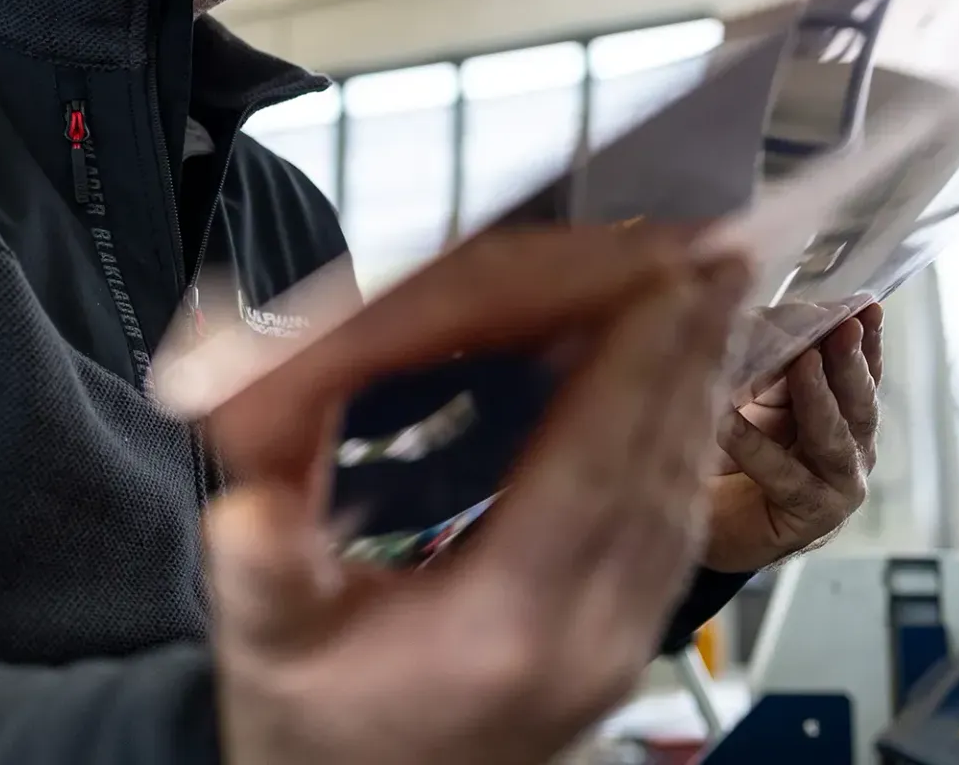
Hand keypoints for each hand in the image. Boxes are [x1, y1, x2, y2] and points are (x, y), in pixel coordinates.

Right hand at [206, 227, 751, 764]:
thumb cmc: (316, 727)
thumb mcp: (269, 649)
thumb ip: (263, 573)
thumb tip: (244, 506)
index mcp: (503, 627)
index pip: (592, 463)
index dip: (635, 357)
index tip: (668, 267)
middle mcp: (588, 634)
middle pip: (660, 456)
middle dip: (685, 340)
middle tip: (714, 242)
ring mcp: (621, 637)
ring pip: (682, 480)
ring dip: (695, 374)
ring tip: (710, 280)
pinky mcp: (628, 631)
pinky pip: (675, 509)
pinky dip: (682, 424)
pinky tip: (682, 369)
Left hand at [700, 302, 882, 572]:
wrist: (706, 517)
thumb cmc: (732, 446)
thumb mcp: (753, 389)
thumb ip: (771, 355)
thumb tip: (779, 315)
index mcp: (842, 411)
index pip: (863, 369)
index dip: (866, 338)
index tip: (866, 305)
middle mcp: (850, 448)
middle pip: (859, 401)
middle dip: (852, 362)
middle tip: (843, 328)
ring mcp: (836, 485)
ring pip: (835, 439)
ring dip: (819, 397)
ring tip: (803, 363)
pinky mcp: (808, 517)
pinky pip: (784, 477)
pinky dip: (755, 447)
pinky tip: (728, 422)